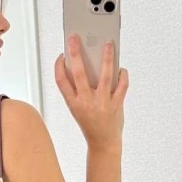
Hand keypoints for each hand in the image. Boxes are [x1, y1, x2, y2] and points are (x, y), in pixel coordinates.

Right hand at [54, 35, 128, 149]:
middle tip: (76, 38)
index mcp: (73, 103)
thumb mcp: (78, 108)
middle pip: (79, 73)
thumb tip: (87, 63)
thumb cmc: (90, 123)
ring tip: (108, 43)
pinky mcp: (116, 104)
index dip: (59, 66)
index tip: (61, 54)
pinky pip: (122, 85)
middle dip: (76, 54)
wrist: (103, 142)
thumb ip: (79, 90)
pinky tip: (120, 68)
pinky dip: (122, 74)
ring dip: (107, 57)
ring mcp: (102, 103)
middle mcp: (86, 102)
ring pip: (105, 76)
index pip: (61, 81)